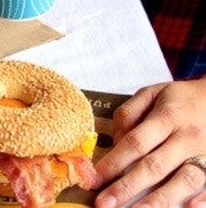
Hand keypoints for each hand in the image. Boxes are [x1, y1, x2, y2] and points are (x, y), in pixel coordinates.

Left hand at [95, 76, 205, 206]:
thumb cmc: (178, 99)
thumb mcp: (150, 93)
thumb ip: (128, 114)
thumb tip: (115, 141)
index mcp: (167, 117)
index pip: (136, 142)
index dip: (114, 162)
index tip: (95, 177)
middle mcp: (186, 137)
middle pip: (154, 166)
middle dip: (127, 187)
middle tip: (105, 203)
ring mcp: (204, 153)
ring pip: (183, 180)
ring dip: (158, 200)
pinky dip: (200, 200)